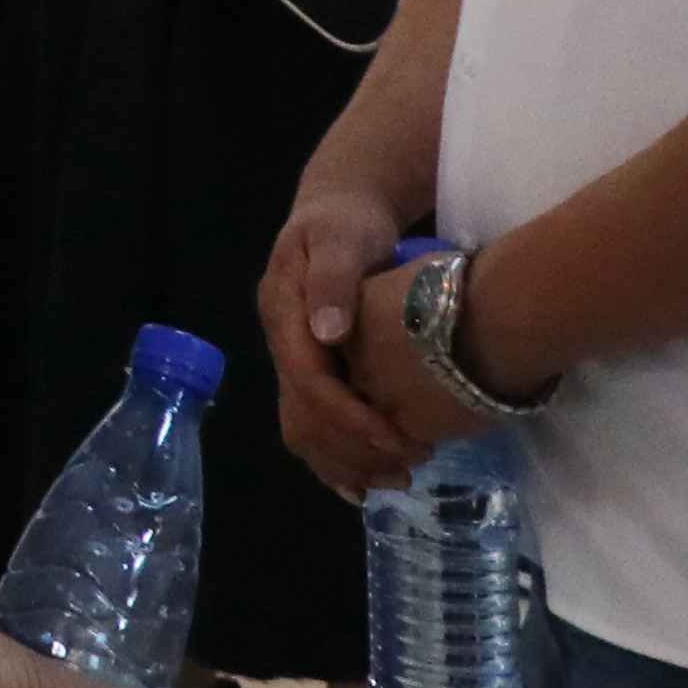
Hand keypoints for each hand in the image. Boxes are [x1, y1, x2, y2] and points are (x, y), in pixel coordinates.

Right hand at [258, 176, 467, 495]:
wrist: (339, 207)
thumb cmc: (344, 222)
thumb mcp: (340, 238)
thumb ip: (333, 280)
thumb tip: (327, 332)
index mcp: (282, 312)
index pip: (307, 378)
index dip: (347, 414)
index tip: (394, 438)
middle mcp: (281, 340)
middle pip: (302, 410)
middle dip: (352, 446)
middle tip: (406, 468)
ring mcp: (292, 354)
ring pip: (303, 423)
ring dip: (344, 459)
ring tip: (394, 481)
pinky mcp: (310, 363)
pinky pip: (312, 418)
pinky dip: (336, 453)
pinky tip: (363, 481)